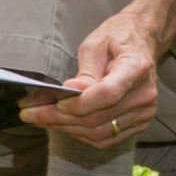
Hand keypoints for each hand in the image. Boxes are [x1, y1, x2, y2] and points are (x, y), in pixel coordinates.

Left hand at [18, 10, 160, 149]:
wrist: (143, 41)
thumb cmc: (118, 37)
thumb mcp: (96, 44)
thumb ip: (85, 71)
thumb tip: (70, 92)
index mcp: (136, 68)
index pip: (107, 94)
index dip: (78, 104)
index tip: (53, 103)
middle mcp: (144, 95)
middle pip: (98, 118)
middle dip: (59, 119)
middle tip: (31, 113)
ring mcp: (144, 112)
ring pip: (100, 133)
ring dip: (67, 129)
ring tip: (41, 119)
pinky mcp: (139, 123)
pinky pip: (107, 138)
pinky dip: (82, 135)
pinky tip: (62, 124)